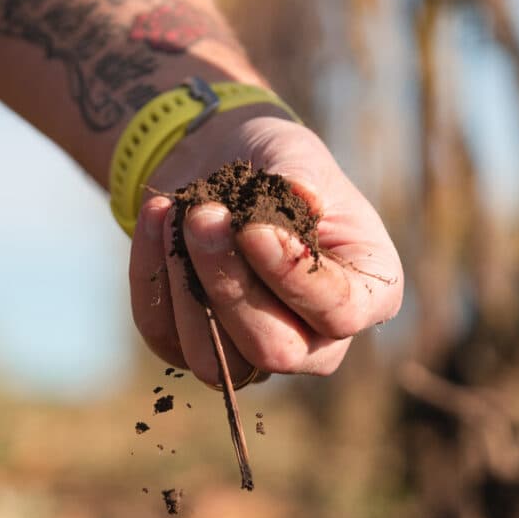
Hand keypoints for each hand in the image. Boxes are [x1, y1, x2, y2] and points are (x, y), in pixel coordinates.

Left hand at [127, 111, 403, 384]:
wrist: (223, 163)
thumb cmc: (276, 162)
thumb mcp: (298, 156)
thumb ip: (301, 179)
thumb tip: (300, 196)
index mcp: (367, 293)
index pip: (340, 313)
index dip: (293, 278)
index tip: (252, 227)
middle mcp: (317, 339)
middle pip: (275, 351)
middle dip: (231, 285)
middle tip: (204, 216)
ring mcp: (254, 352)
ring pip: (216, 361)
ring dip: (186, 286)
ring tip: (179, 212)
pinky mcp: (195, 346)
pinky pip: (165, 336)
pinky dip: (151, 276)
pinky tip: (157, 217)